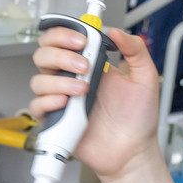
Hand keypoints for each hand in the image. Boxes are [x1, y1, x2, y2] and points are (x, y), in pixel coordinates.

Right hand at [28, 25, 163, 181]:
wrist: (133, 151)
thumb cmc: (138, 119)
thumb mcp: (146, 78)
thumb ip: (135, 50)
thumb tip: (117, 32)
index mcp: (90, 64)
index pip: (62, 39)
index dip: (64, 33)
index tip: (82, 40)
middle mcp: (72, 79)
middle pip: (44, 53)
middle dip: (60, 54)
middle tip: (83, 65)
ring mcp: (62, 99)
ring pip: (38, 79)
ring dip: (59, 81)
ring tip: (83, 90)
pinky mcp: (56, 120)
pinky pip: (37, 106)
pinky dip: (47, 102)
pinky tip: (66, 103)